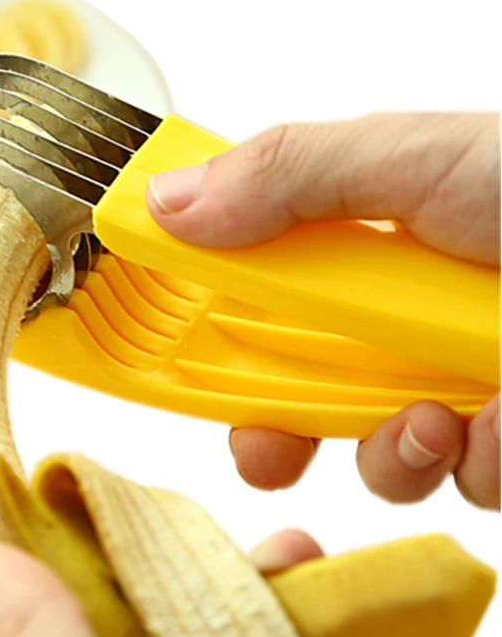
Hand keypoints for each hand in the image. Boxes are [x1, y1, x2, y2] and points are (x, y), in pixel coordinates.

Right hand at [147, 113, 499, 508]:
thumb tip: (168, 204)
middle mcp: (400, 322)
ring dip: (391, 449)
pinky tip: (497, 424)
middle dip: (276, 430)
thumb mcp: (416, 159)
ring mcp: (454, 382)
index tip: (181, 368)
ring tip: (438, 418)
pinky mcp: (501, 437)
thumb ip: (289, 175)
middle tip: (268, 445)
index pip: (255, 298)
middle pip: (300, 392)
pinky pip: (460, 477)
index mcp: (361, 255)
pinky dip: (475, 461)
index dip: (213, 336)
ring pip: (376, 452)